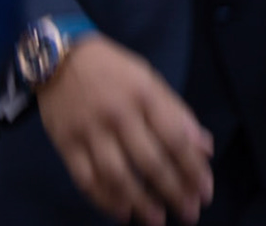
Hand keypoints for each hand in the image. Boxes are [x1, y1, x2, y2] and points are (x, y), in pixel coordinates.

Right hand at [36, 35, 213, 225]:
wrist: (61, 57)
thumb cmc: (114, 70)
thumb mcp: (150, 80)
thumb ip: (177, 113)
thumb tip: (204, 147)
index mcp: (145, 94)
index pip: (175, 137)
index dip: (192, 168)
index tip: (205, 192)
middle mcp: (118, 113)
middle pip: (149, 160)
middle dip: (173, 190)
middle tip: (189, 213)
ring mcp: (90, 129)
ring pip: (117, 174)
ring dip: (139, 201)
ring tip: (157, 219)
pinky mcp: (65, 143)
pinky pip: (85, 178)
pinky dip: (104, 198)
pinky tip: (121, 212)